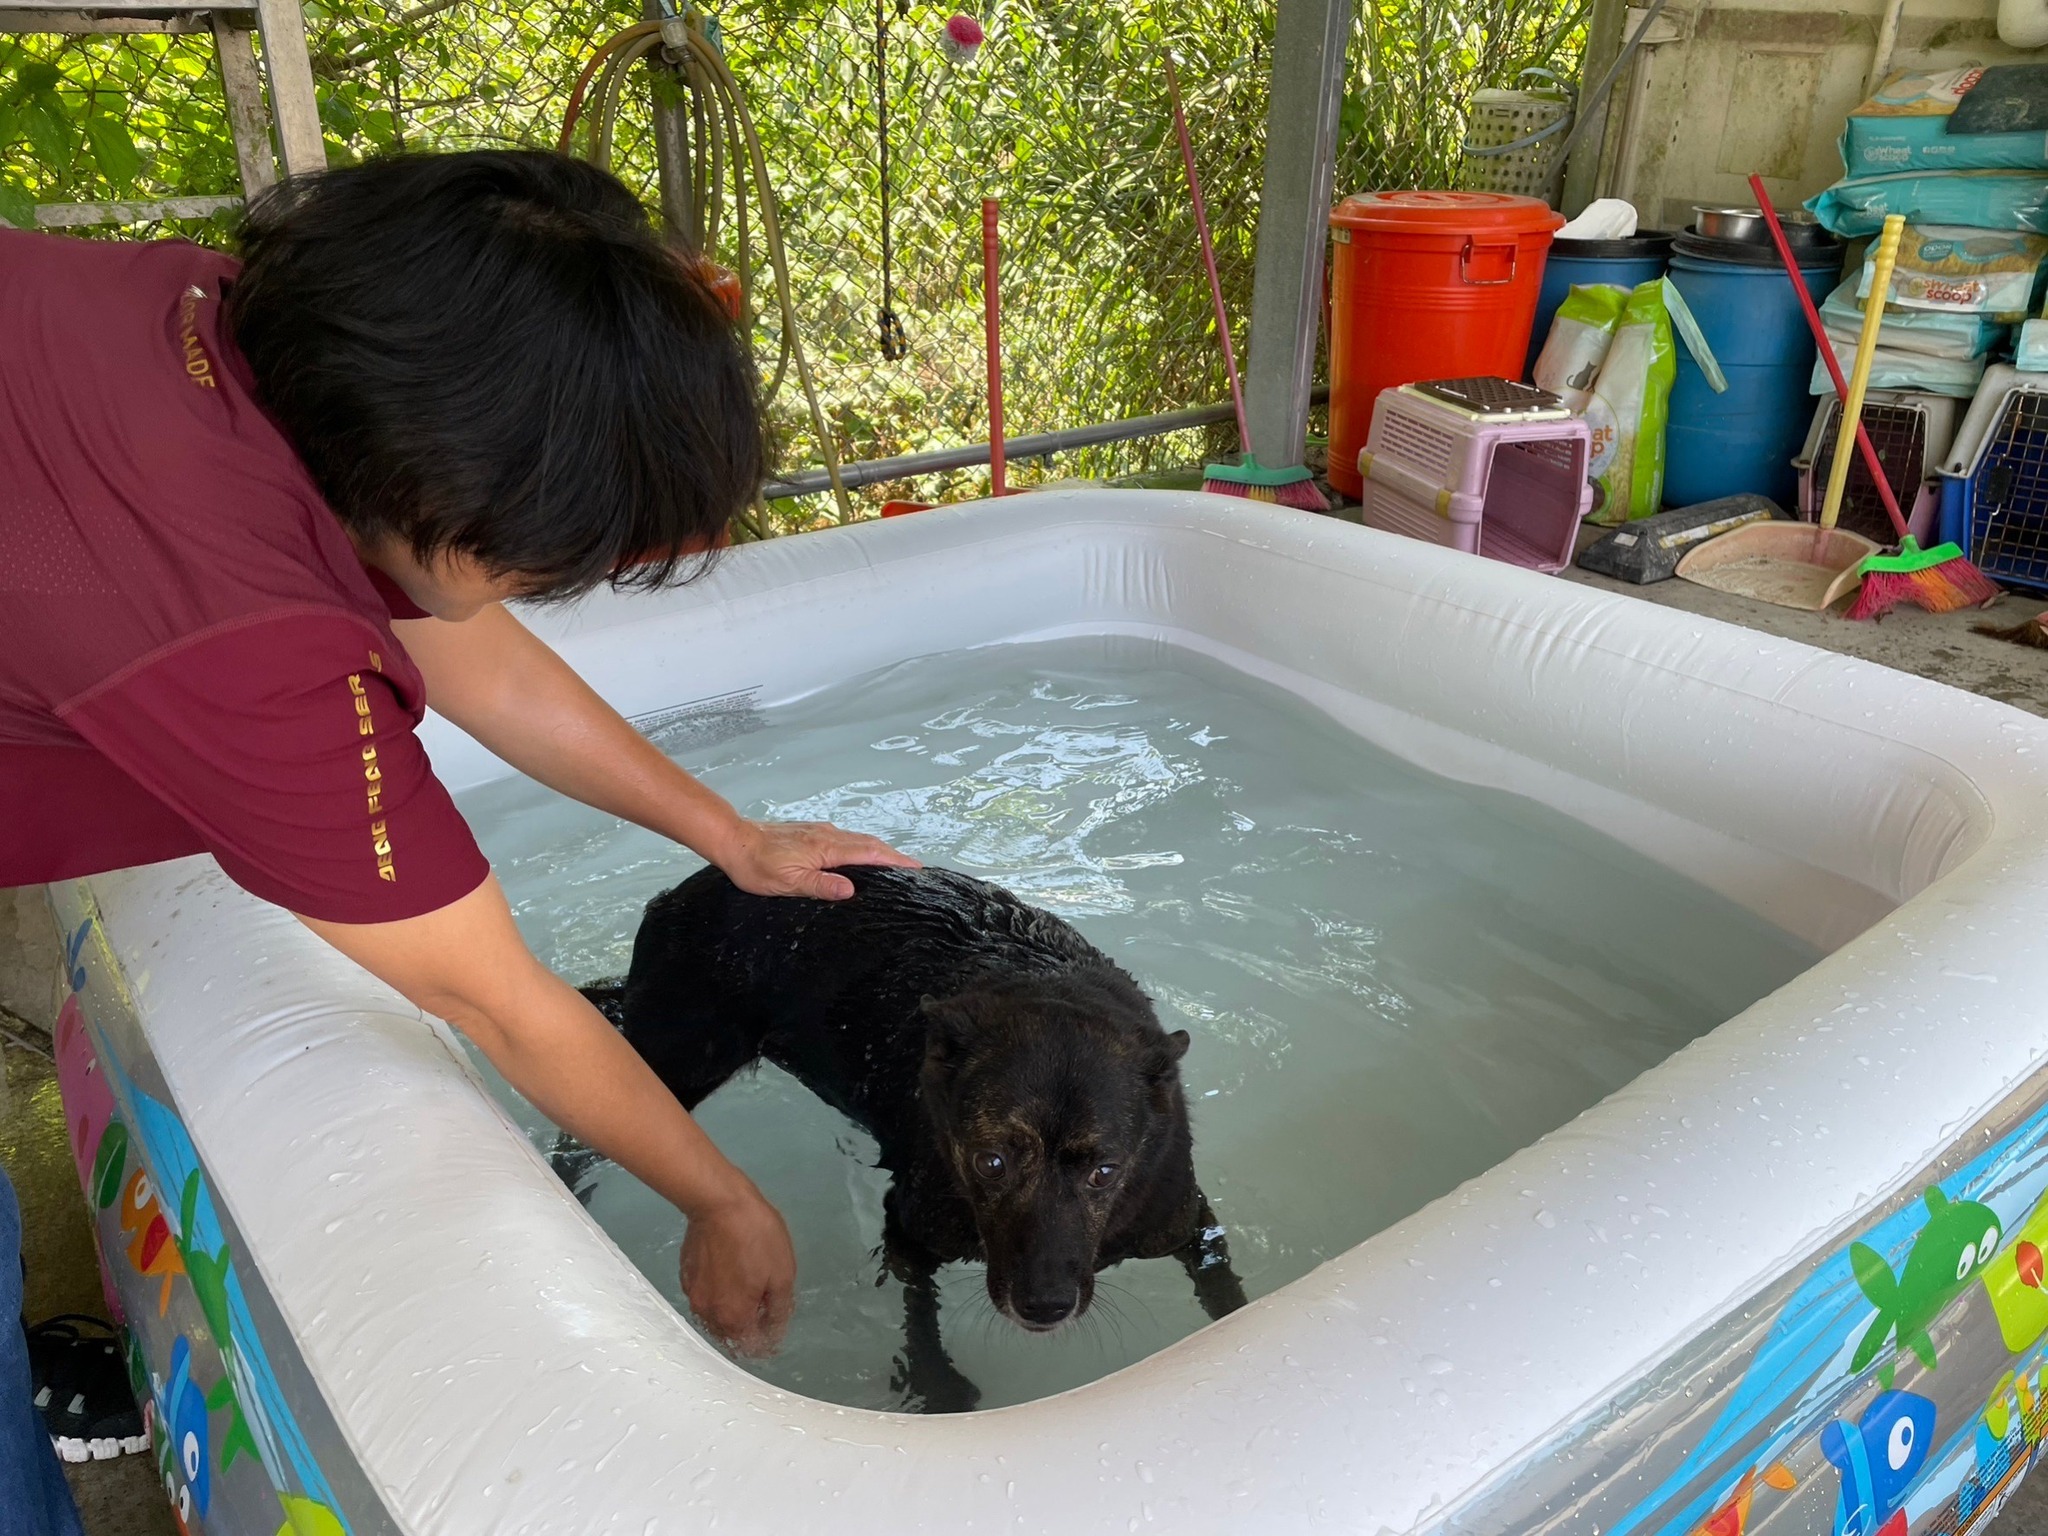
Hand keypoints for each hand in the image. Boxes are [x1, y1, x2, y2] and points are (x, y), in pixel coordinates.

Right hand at [681, 1178, 797, 1356]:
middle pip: (729, 1337)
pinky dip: (717, 1298)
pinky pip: (704, 1299)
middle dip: (748, 1331)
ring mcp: (693, 1295)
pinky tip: (728, 1279)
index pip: (751, 1347)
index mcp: (734, 1317)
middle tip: (764, 1309)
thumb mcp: (783, 1273)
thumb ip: (779, 1310)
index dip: (768, 1342)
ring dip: (730, 1316)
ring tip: (747, 1294)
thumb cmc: (757, 1236)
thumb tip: (773, 1332)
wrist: (718, 1202)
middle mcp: (708, 1314)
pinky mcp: (686, 1276)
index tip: (776, 1325)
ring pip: (714, 1319)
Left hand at [716, 818, 919, 899]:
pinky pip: (845, 838)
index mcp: (826, 848)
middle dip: (893, 855)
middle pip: (869, 843)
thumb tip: (851, 890)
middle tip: (913, 869)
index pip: (869, 853)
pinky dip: (861, 847)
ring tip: (893, 865)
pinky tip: (859, 857)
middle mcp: (828, 835)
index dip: (895, 860)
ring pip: (857, 839)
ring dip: (878, 850)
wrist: (734, 840)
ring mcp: (820, 831)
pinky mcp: (811, 832)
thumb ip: (820, 886)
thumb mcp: (787, 883)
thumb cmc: (757, 865)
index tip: (917, 868)